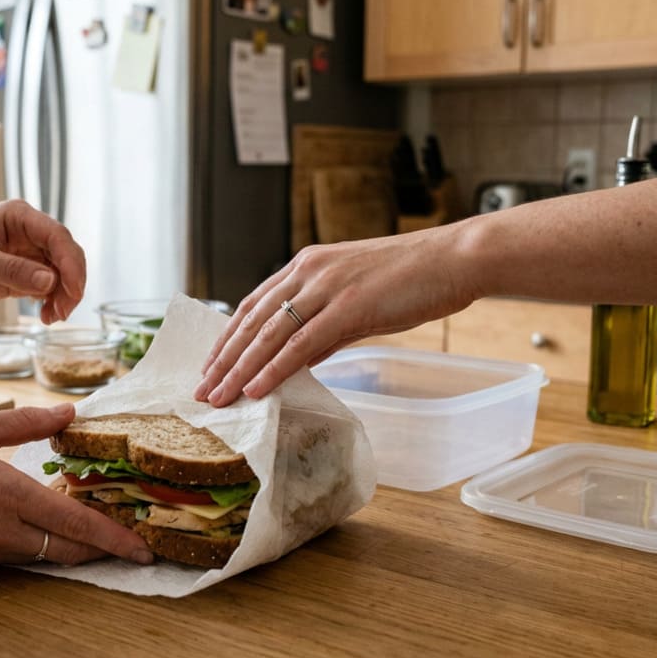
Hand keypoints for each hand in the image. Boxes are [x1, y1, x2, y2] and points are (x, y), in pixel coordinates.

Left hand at [0, 200, 84, 323]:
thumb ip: (12, 270)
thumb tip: (50, 280)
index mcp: (18, 218)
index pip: (57, 237)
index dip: (71, 263)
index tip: (74, 290)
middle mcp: (28, 233)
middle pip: (66, 256)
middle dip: (71, 283)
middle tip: (64, 311)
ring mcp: (26, 254)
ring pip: (61, 274)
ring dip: (63, 296)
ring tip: (53, 317)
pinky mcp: (20, 273)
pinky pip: (47, 287)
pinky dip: (52, 301)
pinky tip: (45, 316)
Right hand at [0, 404, 152, 569]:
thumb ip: (24, 422)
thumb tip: (69, 412)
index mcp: (7, 495)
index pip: (76, 524)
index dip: (115, 539)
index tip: (142, 548)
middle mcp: (1, 532)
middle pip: (68, 550)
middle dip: (102, 550)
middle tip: (128, 542)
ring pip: (42, 555)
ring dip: (68, 545)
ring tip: (87, 526)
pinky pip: (14, 557)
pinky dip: (34, 545)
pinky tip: (35, 526)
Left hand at [193, 229, 475, 406]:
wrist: (454, 259)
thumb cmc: (414, 279)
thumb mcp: (357, 299)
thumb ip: (325, 327)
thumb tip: (298, 359)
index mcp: (308, 265)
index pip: (253, 305)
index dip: (228, 338)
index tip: (210, 365)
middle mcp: (309, 271)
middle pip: (252, 322)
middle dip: (223, 360)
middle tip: (202, 390)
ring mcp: (327, 287)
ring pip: (269, 335)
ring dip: (239, 370)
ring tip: (219, 397)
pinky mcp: (348, 307)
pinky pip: (301, 343)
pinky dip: (274, 368)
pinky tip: (256, 389)